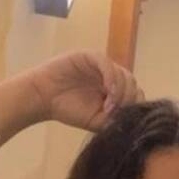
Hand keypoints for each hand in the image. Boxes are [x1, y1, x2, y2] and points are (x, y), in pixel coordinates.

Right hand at [27, 50, 143, 131]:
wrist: (44, 99)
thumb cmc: (68, 109)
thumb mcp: (96, 121)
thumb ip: (115, 119)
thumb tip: (133, 118)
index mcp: (113, 91)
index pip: (134, 94)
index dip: (133, 104)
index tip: (123, 117)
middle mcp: (110, 76)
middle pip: (132, 83)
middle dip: (127, 99)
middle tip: (113, 111)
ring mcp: (102, 66)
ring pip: (123, 74)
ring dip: (119, 91)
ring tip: (107, 106)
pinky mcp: (91, 56)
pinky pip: (107, 64)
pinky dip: (111, 78)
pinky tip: (107, 91)